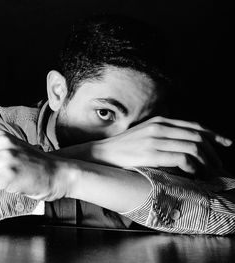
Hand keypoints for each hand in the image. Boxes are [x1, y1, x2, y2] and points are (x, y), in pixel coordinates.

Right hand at [92, 116, 231, 173]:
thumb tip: (183, 145)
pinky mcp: (150, 154)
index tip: (226, 143)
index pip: (194, 126)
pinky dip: (193, 166)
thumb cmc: (124, 148)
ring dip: (206, 162)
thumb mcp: (145, 135)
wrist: (101, 154)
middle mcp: (159, 127)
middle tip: (218, 166)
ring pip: (193, 147)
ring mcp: (155, 140)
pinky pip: (182, 158)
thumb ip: (163, 135)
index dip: (213, 134)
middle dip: (213, 152)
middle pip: (197, 136)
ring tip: (209, 173)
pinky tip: (194, 174)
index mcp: (159, 122)